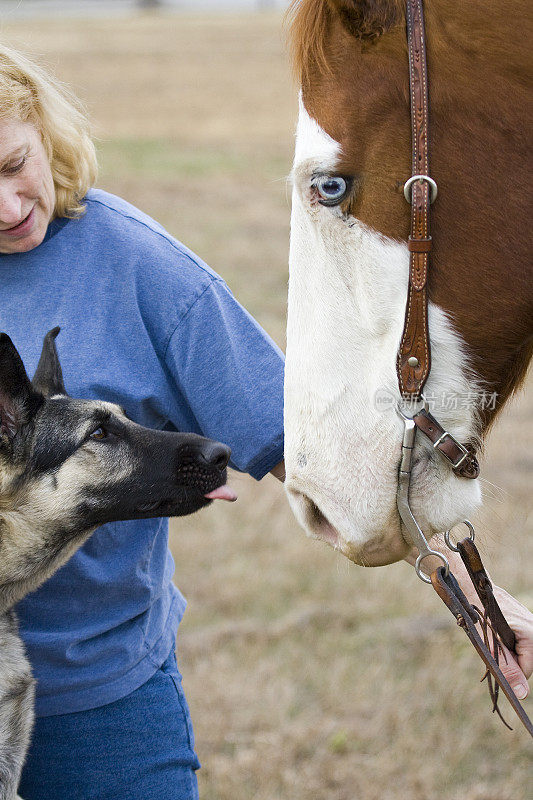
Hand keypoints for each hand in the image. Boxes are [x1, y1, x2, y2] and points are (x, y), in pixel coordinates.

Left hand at [491, 585, 532, 699]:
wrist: (474, 586)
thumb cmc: (480, 611)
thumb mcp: (491, 643)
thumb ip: (507, 668)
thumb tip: (522, 693)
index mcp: (532, 636)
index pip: (527, 671)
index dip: (509, 672)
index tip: (492, 662)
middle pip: (524, 661)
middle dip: (507, 659)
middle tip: (490, 645)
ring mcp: (528, 625)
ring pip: (518, 651)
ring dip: (503, 650)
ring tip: (490, 636)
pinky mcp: (521, 622)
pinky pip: (515, 641)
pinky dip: (503, 641)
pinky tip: (493, 631)